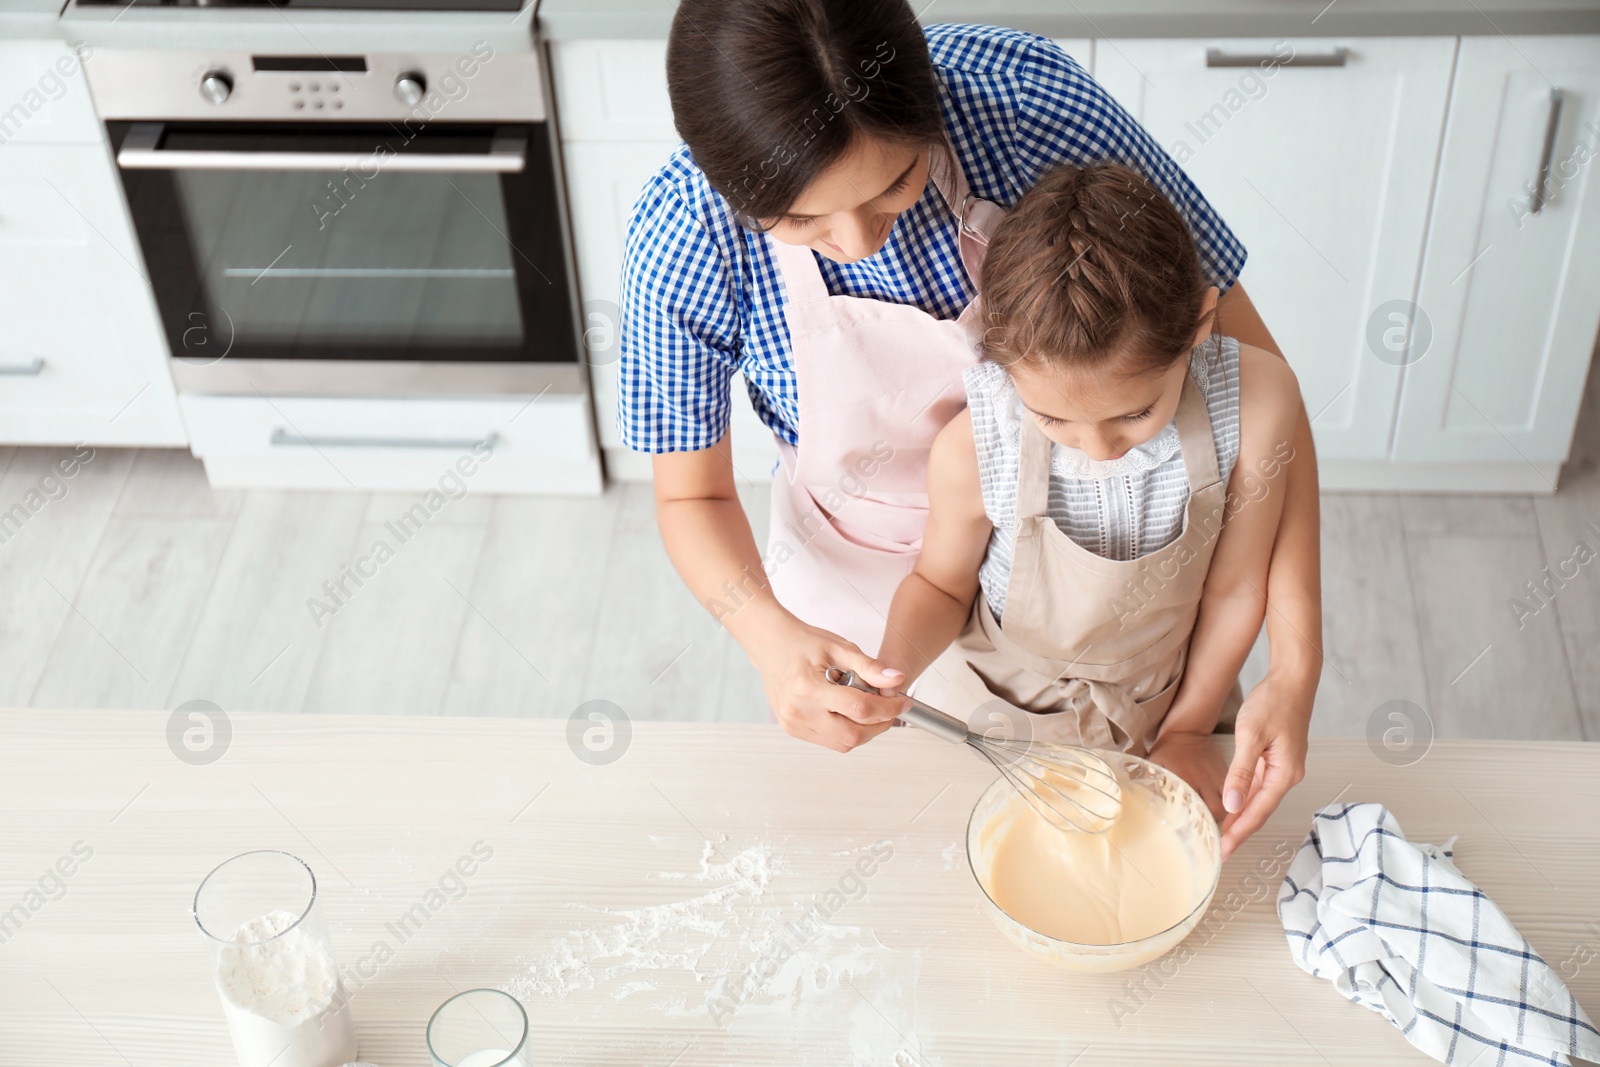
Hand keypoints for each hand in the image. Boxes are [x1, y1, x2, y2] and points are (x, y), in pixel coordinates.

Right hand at [748, 614, 910, 752]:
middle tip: (889, 709)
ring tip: (867, 708)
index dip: (888, 708)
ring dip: (864, 731)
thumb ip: (869, 666)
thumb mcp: (839, 647)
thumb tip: (896, 680)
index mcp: (808, 687)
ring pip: (842, 744)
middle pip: (852, 735)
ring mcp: (793, 724)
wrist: (770, 644)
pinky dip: (846, 731)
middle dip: (879, 725)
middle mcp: (798, 711)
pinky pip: (829, 741)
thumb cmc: (801, 642)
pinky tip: (848, 712)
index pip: (859, 709)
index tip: (901, 702)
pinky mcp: (793, 729)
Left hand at [1147, 730, 1228, 821]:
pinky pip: (1232, 792)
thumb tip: (1144, 802)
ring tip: (1212, 818)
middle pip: (1214, 809)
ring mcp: (1216, 776)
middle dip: (1210, 821)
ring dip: (1221, 813)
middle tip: (1203, 826)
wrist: (1187, 730)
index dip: (1193, 823)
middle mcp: (1202, 779)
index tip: (1190, 832)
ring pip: (1227, 803)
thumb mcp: (1155, 764)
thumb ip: (1151, 783)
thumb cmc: (1167, 750)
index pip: (1192, 807)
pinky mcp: (1225, 773)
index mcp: (1183, 778)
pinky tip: (1222, 807)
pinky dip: (1229, 802)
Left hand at [1219, 671, 1310, 858]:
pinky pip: (1259, 786)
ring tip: (1221, 836)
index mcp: (1285, 774)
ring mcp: (1284, 768)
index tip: (1223, 851)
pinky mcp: (1277, 759)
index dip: (1239, 833)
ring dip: (1241, 817)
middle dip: (1239, 831)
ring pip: (1259, 800)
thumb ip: (1241, 772)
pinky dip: (1245, 799)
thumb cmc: (1274, 702)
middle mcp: (1288, 775)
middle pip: (1260, 811)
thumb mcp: (1252, 736)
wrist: (1292, 679)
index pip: (1258, 812)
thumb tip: (1232, 805)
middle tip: (1218, 851)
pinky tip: (1232, 808)